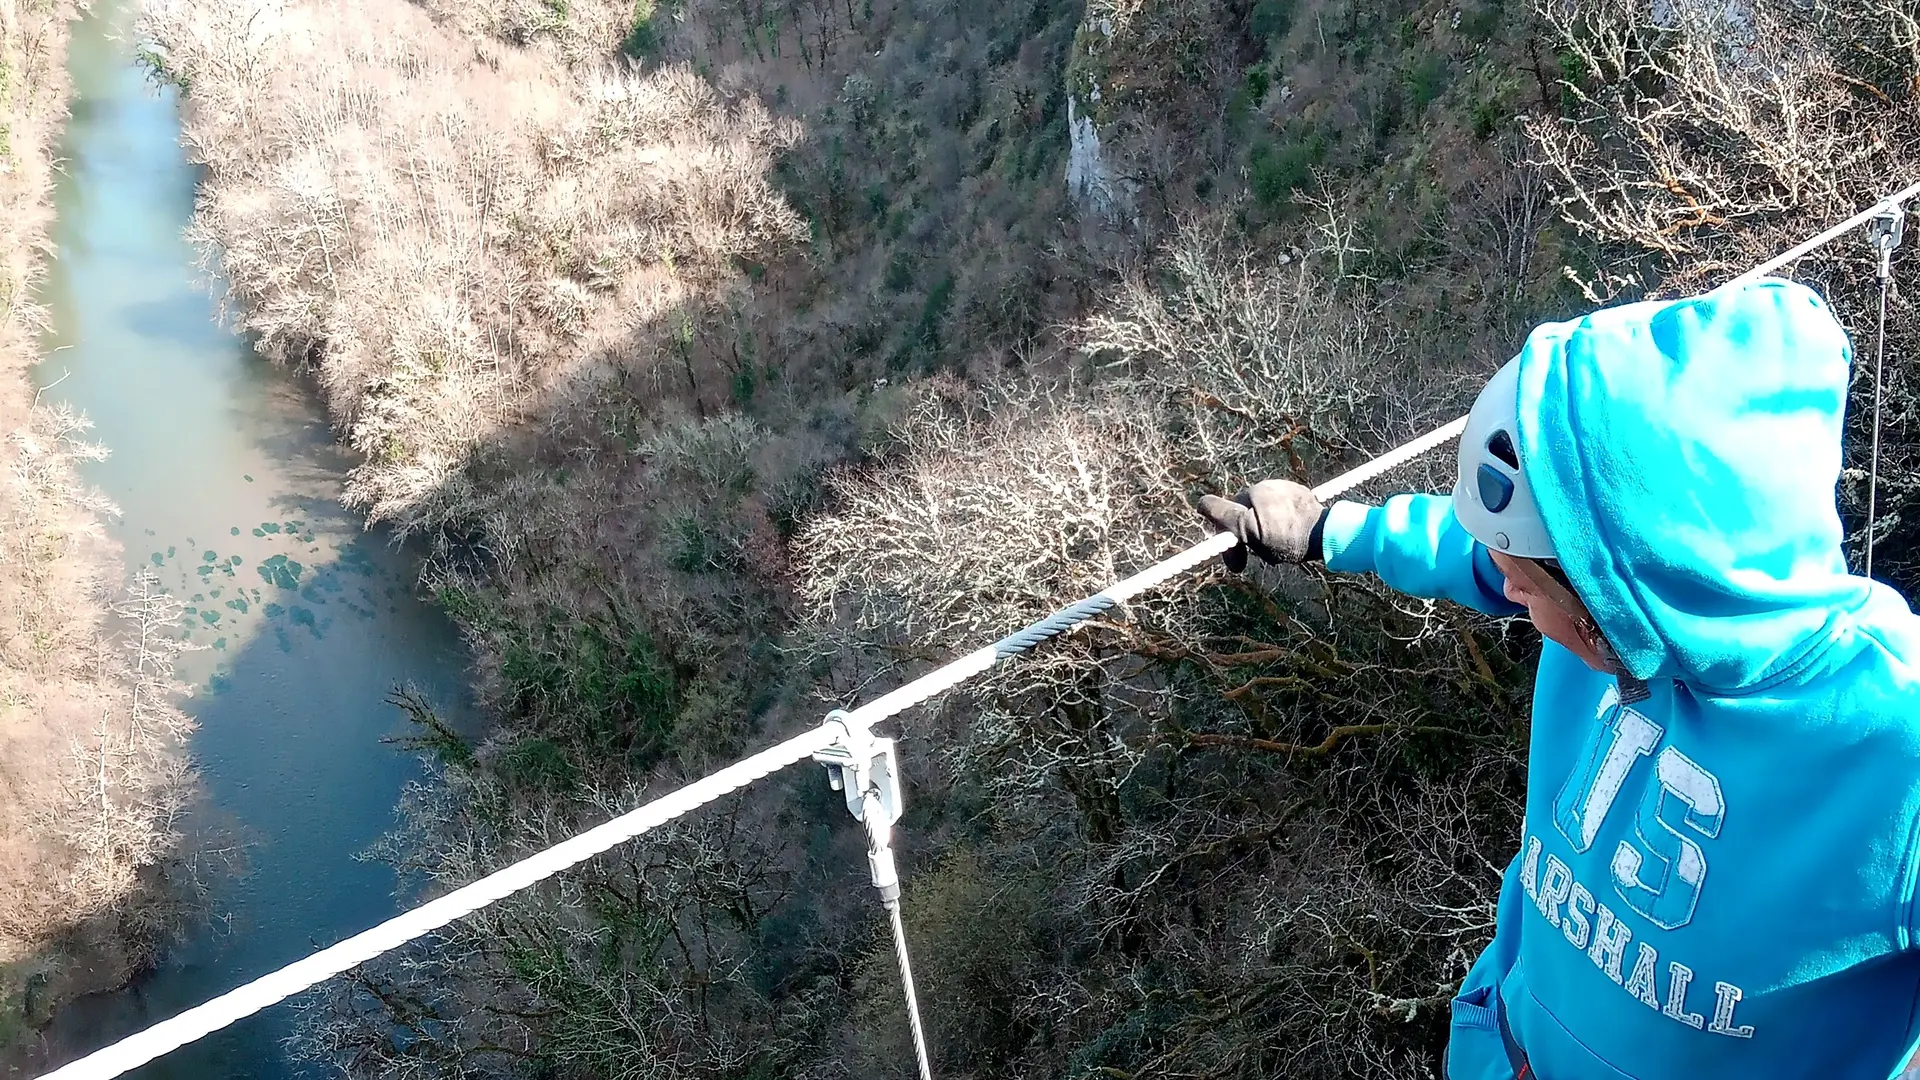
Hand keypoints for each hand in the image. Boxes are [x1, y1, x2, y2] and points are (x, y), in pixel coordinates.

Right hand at [1196, 480, 1325, 571]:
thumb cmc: (1289, 538)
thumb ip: (1224, 518)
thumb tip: (1200, 504)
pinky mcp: (1297, 492)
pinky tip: (1288, 533)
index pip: (1219, 507)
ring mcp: (1282, 487)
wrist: (1328, 533)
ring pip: (1259, 510)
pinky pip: (1278, 506)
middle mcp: (1263, 487)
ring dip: (1261, 527)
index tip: (1229, 546)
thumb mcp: (1251, 532)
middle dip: (1245, 532)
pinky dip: (1277, 520)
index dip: (1221, 529)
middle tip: (1255, 553)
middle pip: (1241, 513)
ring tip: (1275, 545)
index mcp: (1250, 495)